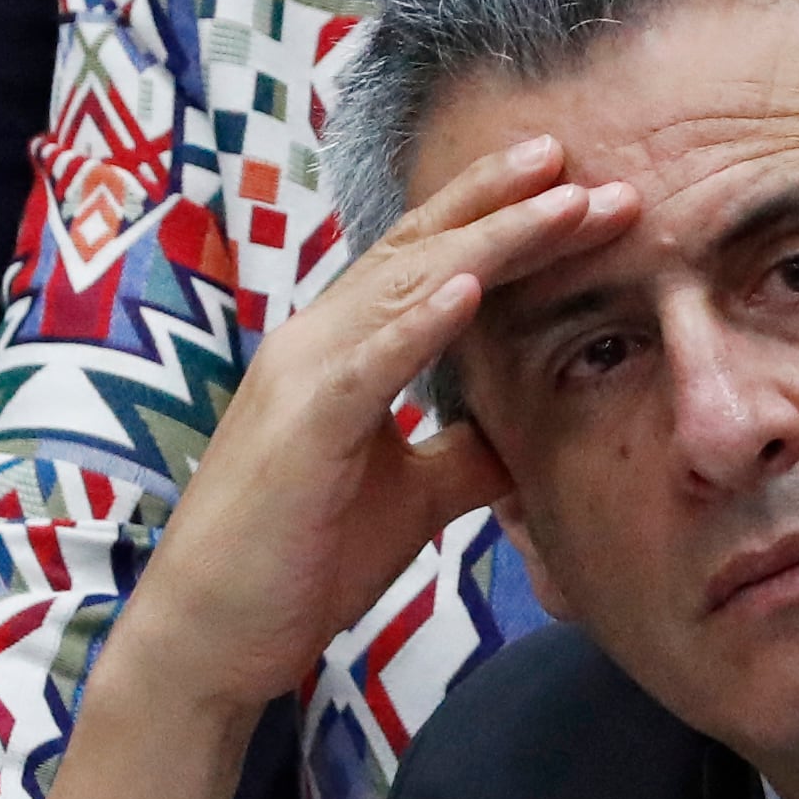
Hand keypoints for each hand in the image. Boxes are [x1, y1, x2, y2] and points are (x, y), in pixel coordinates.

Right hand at [0, 133, 637, 798]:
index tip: (575, 184)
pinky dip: (420, 318)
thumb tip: (522, 434)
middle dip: (507, 202)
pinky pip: (369, 360)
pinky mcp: (300, 426)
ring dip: (491, 239)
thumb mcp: (407, 497)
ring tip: (563, 199)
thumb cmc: (301, 563)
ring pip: (406, 284)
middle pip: (425, 249)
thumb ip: (459, 455)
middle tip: (584, 161)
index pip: (430, 262)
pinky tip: (473, 285)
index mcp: (343, 351)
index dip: (498, 218)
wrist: (214, 637)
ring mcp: (303, 376)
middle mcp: (318, 341)